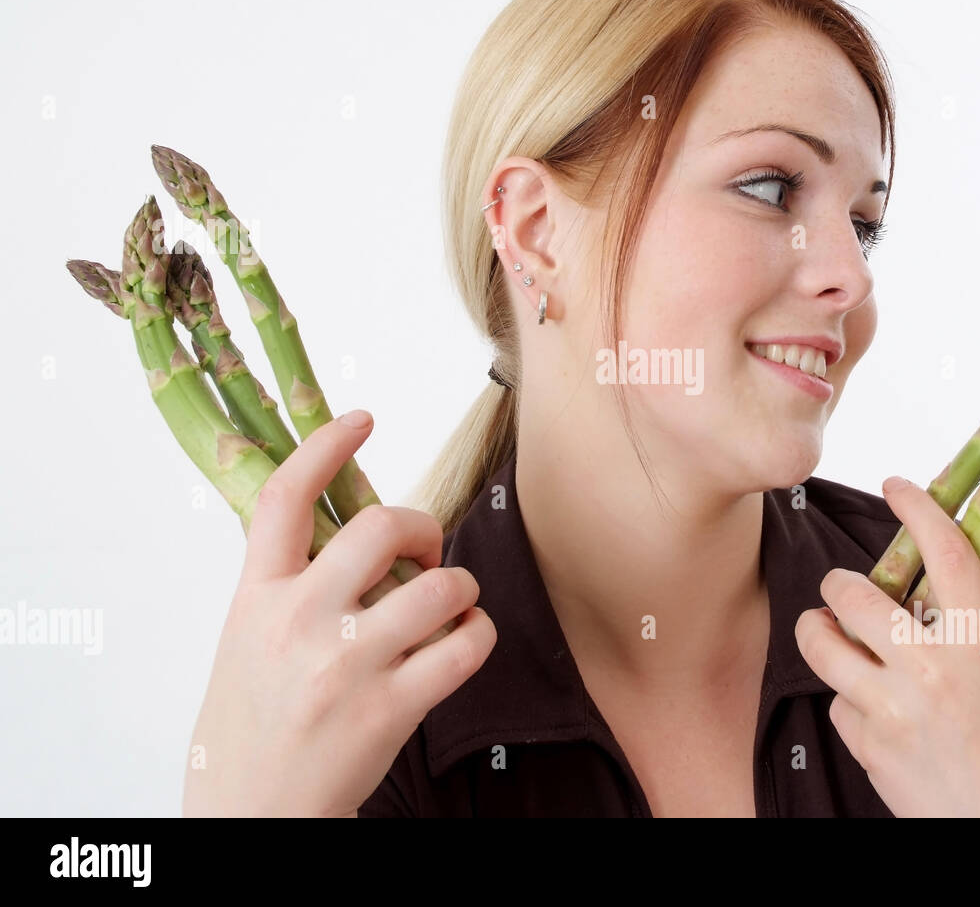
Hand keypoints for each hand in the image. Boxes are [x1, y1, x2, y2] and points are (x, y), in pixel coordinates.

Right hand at [182, 410, 496, 816]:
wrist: (251, 815)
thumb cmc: (252, 727)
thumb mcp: (245, 641)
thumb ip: (286, 586)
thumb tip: (343, 530)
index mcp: (255, 598)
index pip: (283, 498)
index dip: (324, 446)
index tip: (361, 419)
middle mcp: (299, 622)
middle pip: (383, 526)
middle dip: (423, 527)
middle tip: (426, 553)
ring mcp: (347, 664)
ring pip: (441, 585)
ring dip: (460, 588)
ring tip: (449, 608)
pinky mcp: (390, 708)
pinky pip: (466, 645)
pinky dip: (479, 636)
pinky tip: (463, 643)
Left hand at [794, 476, 979, 816]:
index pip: (944, 551)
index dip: (917, 506)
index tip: (897, 485)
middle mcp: (931, 668)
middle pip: (854, 594)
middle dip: (840, 582)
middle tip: (845, 587)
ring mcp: (892, 708)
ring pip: (821, 644)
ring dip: (818, 629)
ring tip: (825, 629)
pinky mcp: (869, 746)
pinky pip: (837, 704)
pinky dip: (847, 699)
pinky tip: (869, 705)